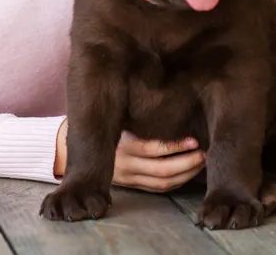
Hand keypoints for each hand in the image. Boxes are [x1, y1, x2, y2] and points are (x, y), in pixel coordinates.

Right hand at [54, 118, 204, 192]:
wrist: (71, 148)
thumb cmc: (99, 122)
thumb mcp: (114, 115)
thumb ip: (136, 112)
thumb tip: (165, 88)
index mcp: (122, 143)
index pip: (153, 149)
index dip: (176, 147)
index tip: (194, 140)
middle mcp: (124, 163)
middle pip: (162, 170)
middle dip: (187, 163)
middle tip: (204, 153)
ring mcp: (127, 177)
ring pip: (162, 183)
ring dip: (185, 175)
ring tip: (201, 163)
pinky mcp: (131, 185)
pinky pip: (157, 188)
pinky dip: (175, 182)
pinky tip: (189, 173)